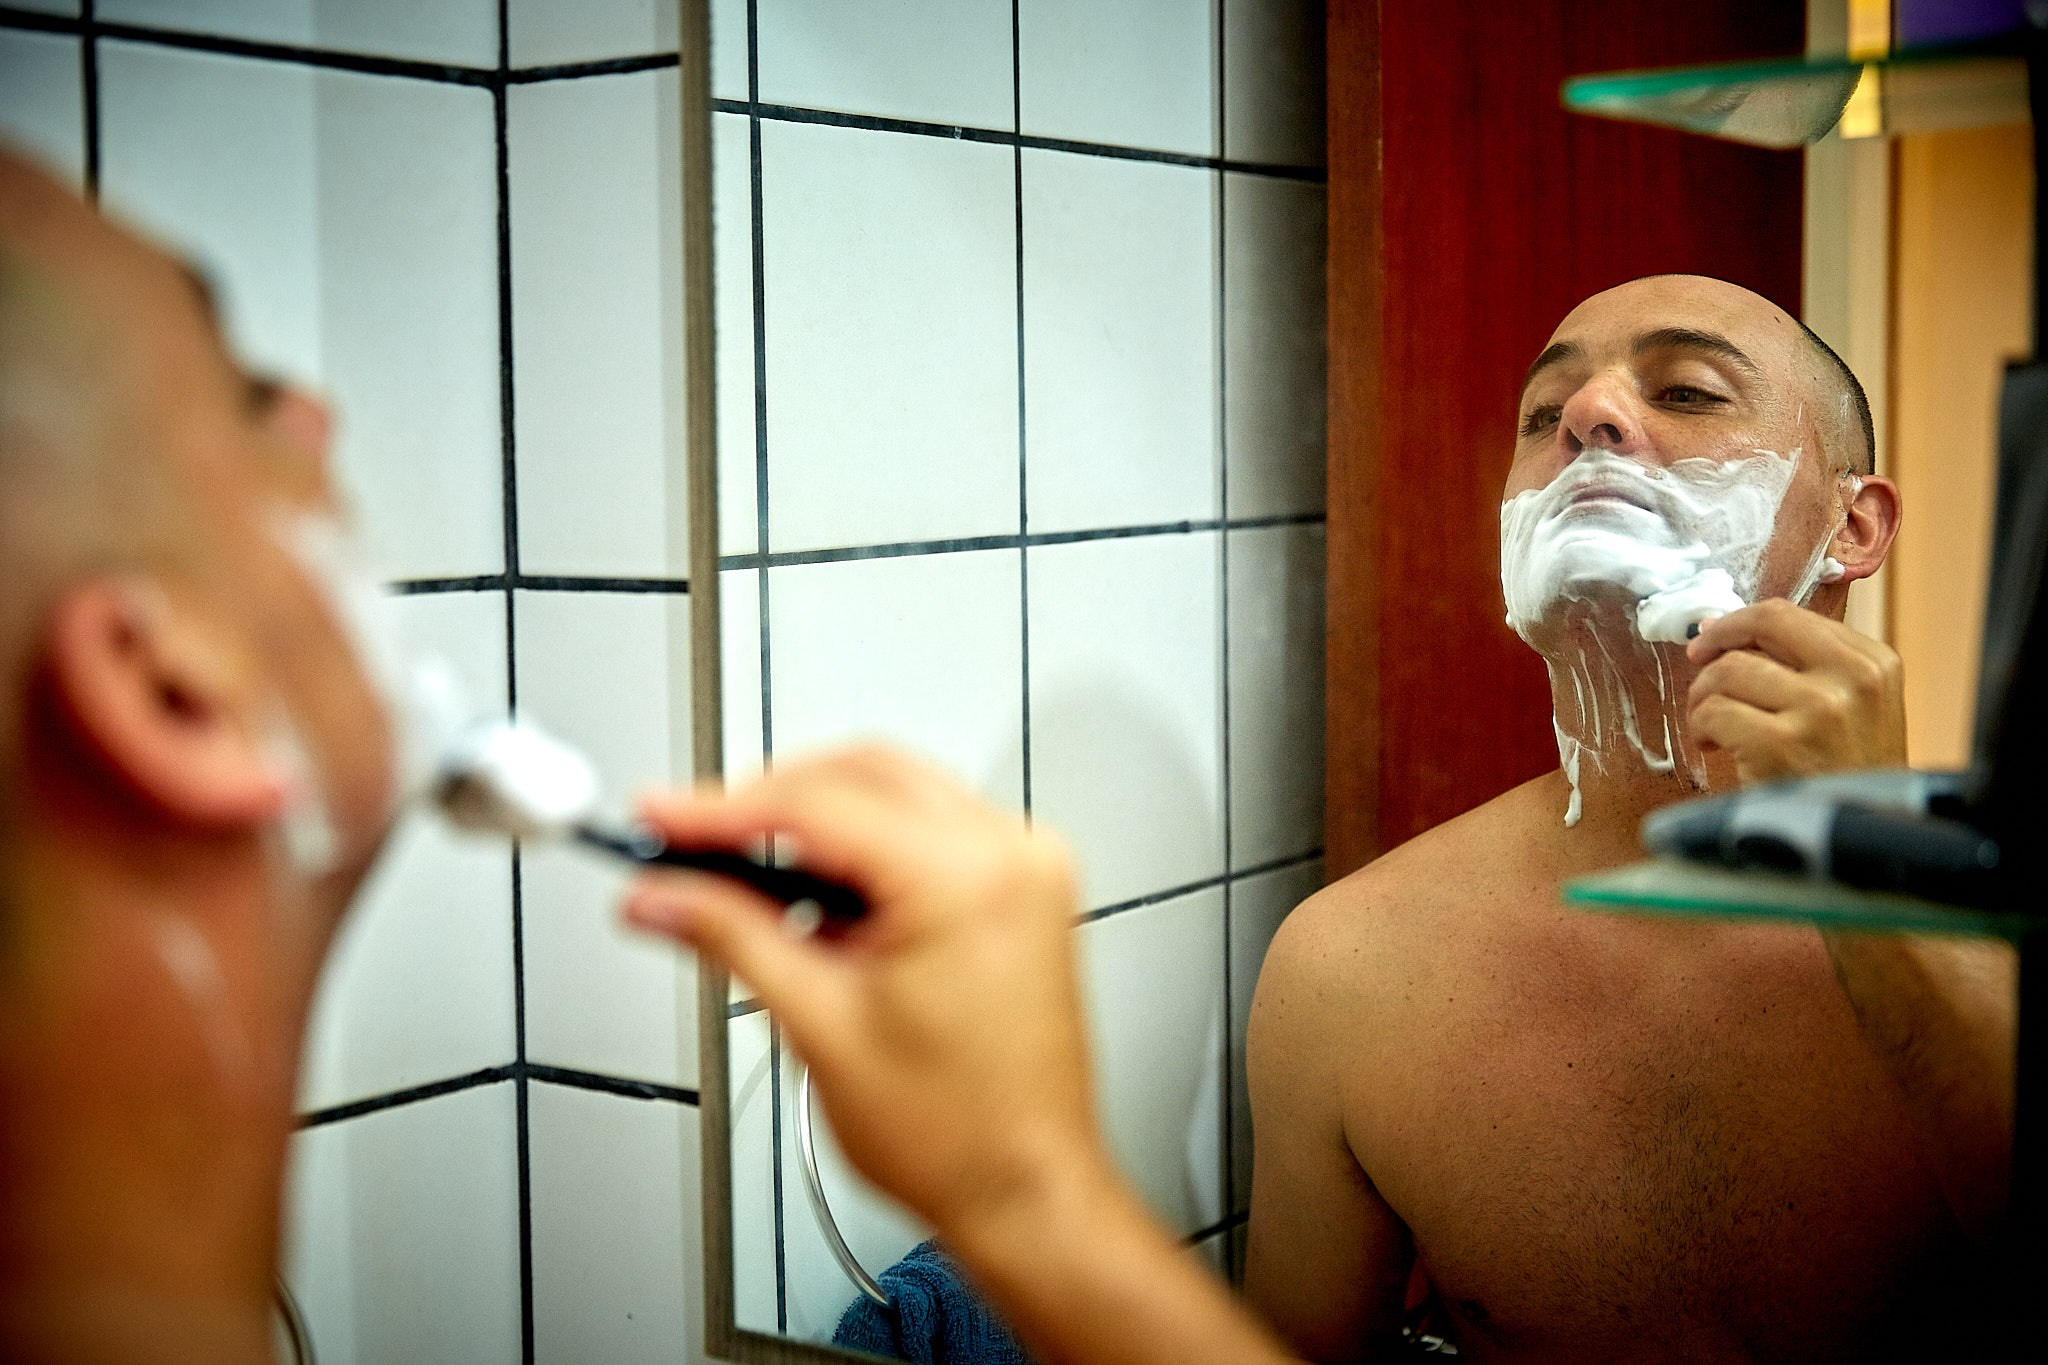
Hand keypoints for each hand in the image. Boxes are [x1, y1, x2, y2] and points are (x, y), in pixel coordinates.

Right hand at [619, 747, 1111, 1238]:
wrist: (1026, 1190)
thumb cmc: (956, 1135)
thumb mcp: (818, 1025)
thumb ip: (730, 937)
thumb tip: (664, 895)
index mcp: (966, 878)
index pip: (817, 805)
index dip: (720, 809)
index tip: (659, 817)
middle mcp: (1011, 854)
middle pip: (860, 774)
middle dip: (766, 803)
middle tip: (686, 840)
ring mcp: (1027, 867)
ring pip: (896, 791)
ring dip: (816, 821)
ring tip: (741, 878)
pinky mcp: (1024, 888)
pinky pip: (931, 830)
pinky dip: (867, 847)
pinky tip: (817, 895)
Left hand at [1684, 598, 1906, 783]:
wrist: (1861, 844)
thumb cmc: (1844, 777)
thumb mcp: (1854, 710)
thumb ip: (1803, 666)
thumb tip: (1719, 626)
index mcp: (1875, 663)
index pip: (1789, 614)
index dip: (1740, 624)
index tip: (1714, 640)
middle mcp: (1854, 679)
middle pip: (1761, 625)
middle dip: (1717, 642)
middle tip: (1698, 665)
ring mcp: (1820, 710)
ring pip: (1728, 670)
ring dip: (1704, 697)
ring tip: (1713, 726)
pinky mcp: (1781, 744)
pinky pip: (1713, 711)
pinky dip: (1700, 727)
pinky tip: (1713, 746)